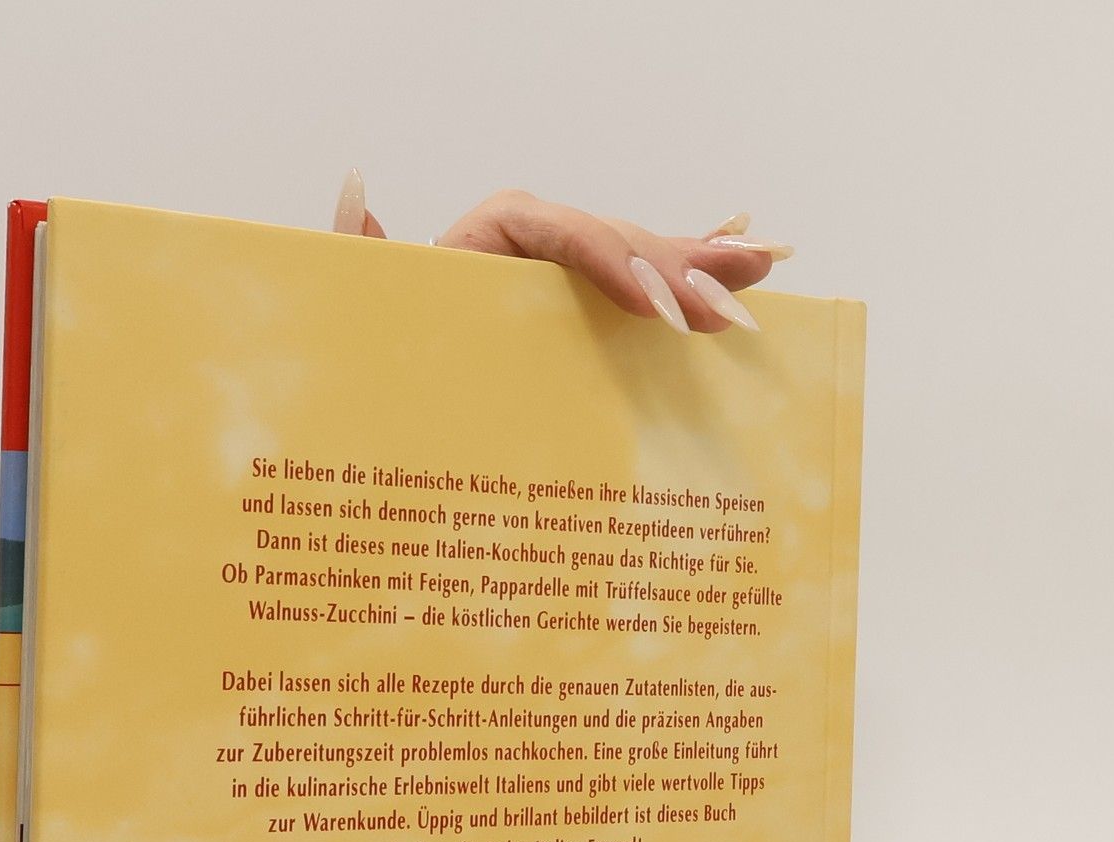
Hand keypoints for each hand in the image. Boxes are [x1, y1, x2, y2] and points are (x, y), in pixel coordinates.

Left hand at [332, 172, 790, 335]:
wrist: (404, 378)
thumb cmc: (388, 339)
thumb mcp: (365, 300)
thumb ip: (357, 254)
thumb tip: (360, 191)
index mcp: (495, 232)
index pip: (563, 231)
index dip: (610, 261)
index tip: (648, 308)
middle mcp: (541, 238)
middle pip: (619, 241)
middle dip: (672, 276)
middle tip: (716, 321)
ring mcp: (573, 268)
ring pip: (646, 258)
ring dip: (703, 274)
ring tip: (754, 284)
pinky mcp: (594, 299)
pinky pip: (653, 283)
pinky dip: (700, 278)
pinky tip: (756, 269)